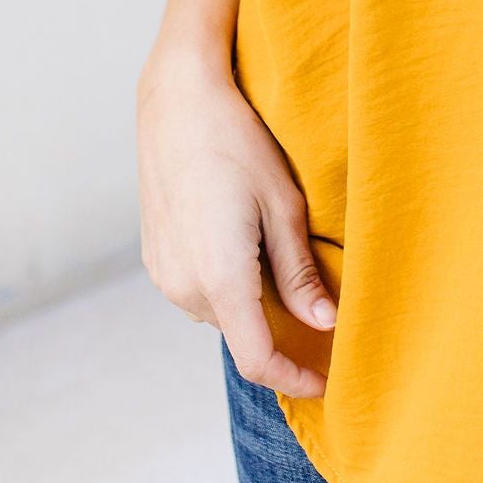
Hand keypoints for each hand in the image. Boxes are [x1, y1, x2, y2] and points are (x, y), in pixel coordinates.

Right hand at [137, 47, 336, 398]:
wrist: (178, 99)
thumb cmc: (237, 142)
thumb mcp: (283, 206)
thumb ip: (300, 274)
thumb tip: (325, 325)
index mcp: (221, 278)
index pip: (258, 360)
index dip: (294, 381)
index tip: (326, 384)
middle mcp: (184, 285)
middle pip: (241, 335)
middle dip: (281, 334)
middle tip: (320, 310)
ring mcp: (164, 272)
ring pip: (220, 313)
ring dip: (252, 305)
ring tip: (282, 262)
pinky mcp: (155, 256)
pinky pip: (198, 290)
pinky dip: (227, 285)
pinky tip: (246, 243)